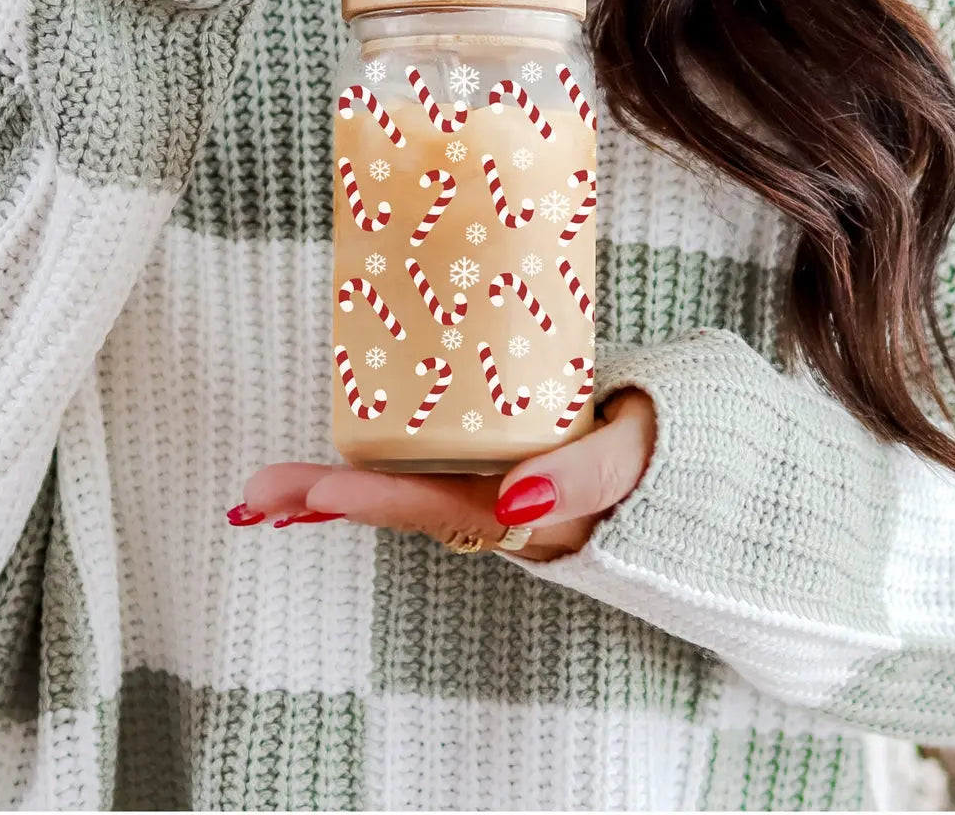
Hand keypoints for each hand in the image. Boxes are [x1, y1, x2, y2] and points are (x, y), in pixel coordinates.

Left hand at [230, 390, 656, 561]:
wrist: (701, 458)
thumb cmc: (669, 443)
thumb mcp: (639, 453)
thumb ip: (587, 475)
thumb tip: (514, 501)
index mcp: (537, 508)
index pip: (446, 505)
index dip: (382, 501)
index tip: (320, 496)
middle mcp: (508, 511)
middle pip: (407, 509)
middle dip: (329, 503)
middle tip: (253, 496)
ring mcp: (501, 496)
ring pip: (410, 500)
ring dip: (334, 499)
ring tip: (262, 495)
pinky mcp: (499, 476)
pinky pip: (428, 485)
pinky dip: (372, 487)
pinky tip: (323, 486)